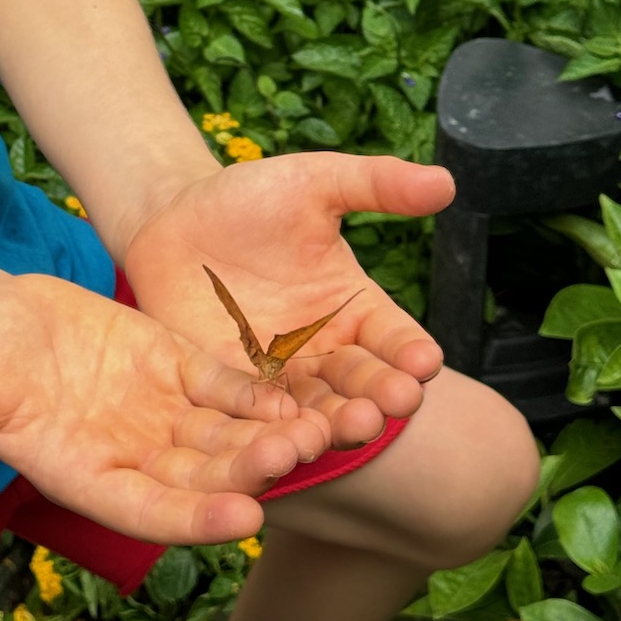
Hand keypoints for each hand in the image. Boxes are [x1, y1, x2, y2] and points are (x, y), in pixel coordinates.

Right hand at [0, 272, 331, 544]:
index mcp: (83, 476)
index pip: (148, 512)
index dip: (195, 518)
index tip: (244, 518)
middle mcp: (131, 457)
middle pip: (201, 480)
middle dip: (250, 474)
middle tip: (296, 460)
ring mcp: (156, 413)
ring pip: (224, 438)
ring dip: (269, 439)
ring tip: (316, 430)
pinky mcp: (170, 366)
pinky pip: (222, 388)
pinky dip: (256, 395)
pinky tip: (293, 394)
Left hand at [122, 153, 453, 450]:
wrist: (174, 219)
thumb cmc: (252, 198)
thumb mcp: (313, 182)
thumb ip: (375, 183)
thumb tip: (446, 180)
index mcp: (357, 307)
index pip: (396, 337)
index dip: (411, 352)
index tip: (424, 361)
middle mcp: (326, 351)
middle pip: (363, 383)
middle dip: (381, 395)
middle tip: (394, 404)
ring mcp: (280, 377)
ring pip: (317, 410)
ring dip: (334, 424)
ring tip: (345, 428)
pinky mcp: (233, 390)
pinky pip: (257, 418)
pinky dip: (271, 431)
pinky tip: (280, 440)